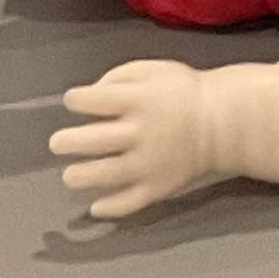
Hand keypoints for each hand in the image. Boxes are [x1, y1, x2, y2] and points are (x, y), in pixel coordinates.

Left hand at [51, 58, 227, 217]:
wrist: (222, 123)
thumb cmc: (181, 92)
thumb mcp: (151, 69)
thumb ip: (118, 77)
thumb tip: (89, 95)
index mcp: (139, 100)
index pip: (96, 101)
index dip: (77, 100)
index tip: (72, 101)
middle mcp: (141, 133)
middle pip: (97, 140)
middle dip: (70, 142)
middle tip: (56, 143)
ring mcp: (150, 164)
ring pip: (109, 174)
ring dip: (83, 176)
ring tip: (69, 176)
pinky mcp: (158, 187)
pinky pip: (132, 202)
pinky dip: (112, 208)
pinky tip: (95, 207)